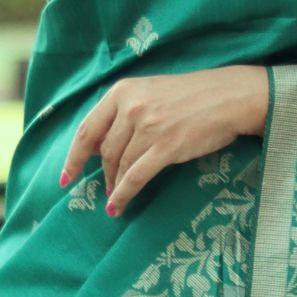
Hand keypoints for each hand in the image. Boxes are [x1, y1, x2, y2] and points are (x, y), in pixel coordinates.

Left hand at [59, 65, 270, 215]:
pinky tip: (118, 206)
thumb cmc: (192, 95)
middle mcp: (131, 107)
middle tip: (104, 189)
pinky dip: (124, 194)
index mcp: (122, 91)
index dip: (73, 157)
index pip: (87, 129)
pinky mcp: (166, 147)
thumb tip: (98, 147)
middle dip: (102, 174)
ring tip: (114, 198)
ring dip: (114, 186)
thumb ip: (123, 113)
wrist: (230, 96)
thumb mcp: (150, 93)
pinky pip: (136, 177)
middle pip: (105, 151)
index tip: (65, 176)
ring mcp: (149, 127)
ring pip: (120, 165)